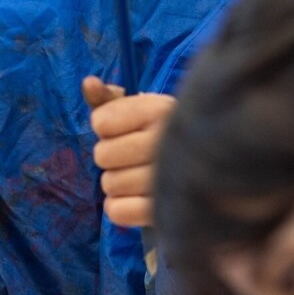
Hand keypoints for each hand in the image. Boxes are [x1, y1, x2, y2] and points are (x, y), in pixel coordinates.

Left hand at [84, 77, 175, 227]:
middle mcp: (170, 141)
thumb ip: (108, 99)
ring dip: (118, 183)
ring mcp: (172, 180)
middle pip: (102, 155)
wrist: (205, 175)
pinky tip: (138, 199)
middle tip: (134, 157)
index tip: (128, 130)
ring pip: (109, 184)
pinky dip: (120, 208)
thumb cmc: (160, 138)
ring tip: (141, 177)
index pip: (101, 123)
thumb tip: (88, 82)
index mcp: (162, 110)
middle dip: (111, 158)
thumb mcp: (139, 111)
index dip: (106, 129)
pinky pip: (116, 212)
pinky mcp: (167, 212)